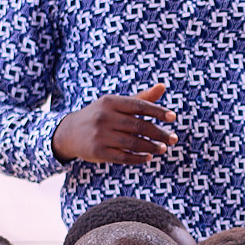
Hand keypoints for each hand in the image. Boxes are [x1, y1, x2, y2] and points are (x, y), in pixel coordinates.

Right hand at [51, 84, 177, 164]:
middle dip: (159, 133)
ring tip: (163, 148)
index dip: (158, 112)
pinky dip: (138, 158)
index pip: (139, 106)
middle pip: (139, 126)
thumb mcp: (117, 104)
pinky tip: (148, 157)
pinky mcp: (98, 152)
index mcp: (110, 102)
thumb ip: (141, 98)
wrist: (70, 132)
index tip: (173, 117)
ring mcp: (100, 135)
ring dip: (151, 147)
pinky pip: (123, 157)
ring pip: (133, 143)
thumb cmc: (101, 116)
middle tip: (174, 139)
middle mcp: (104, 117)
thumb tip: (163, 86)